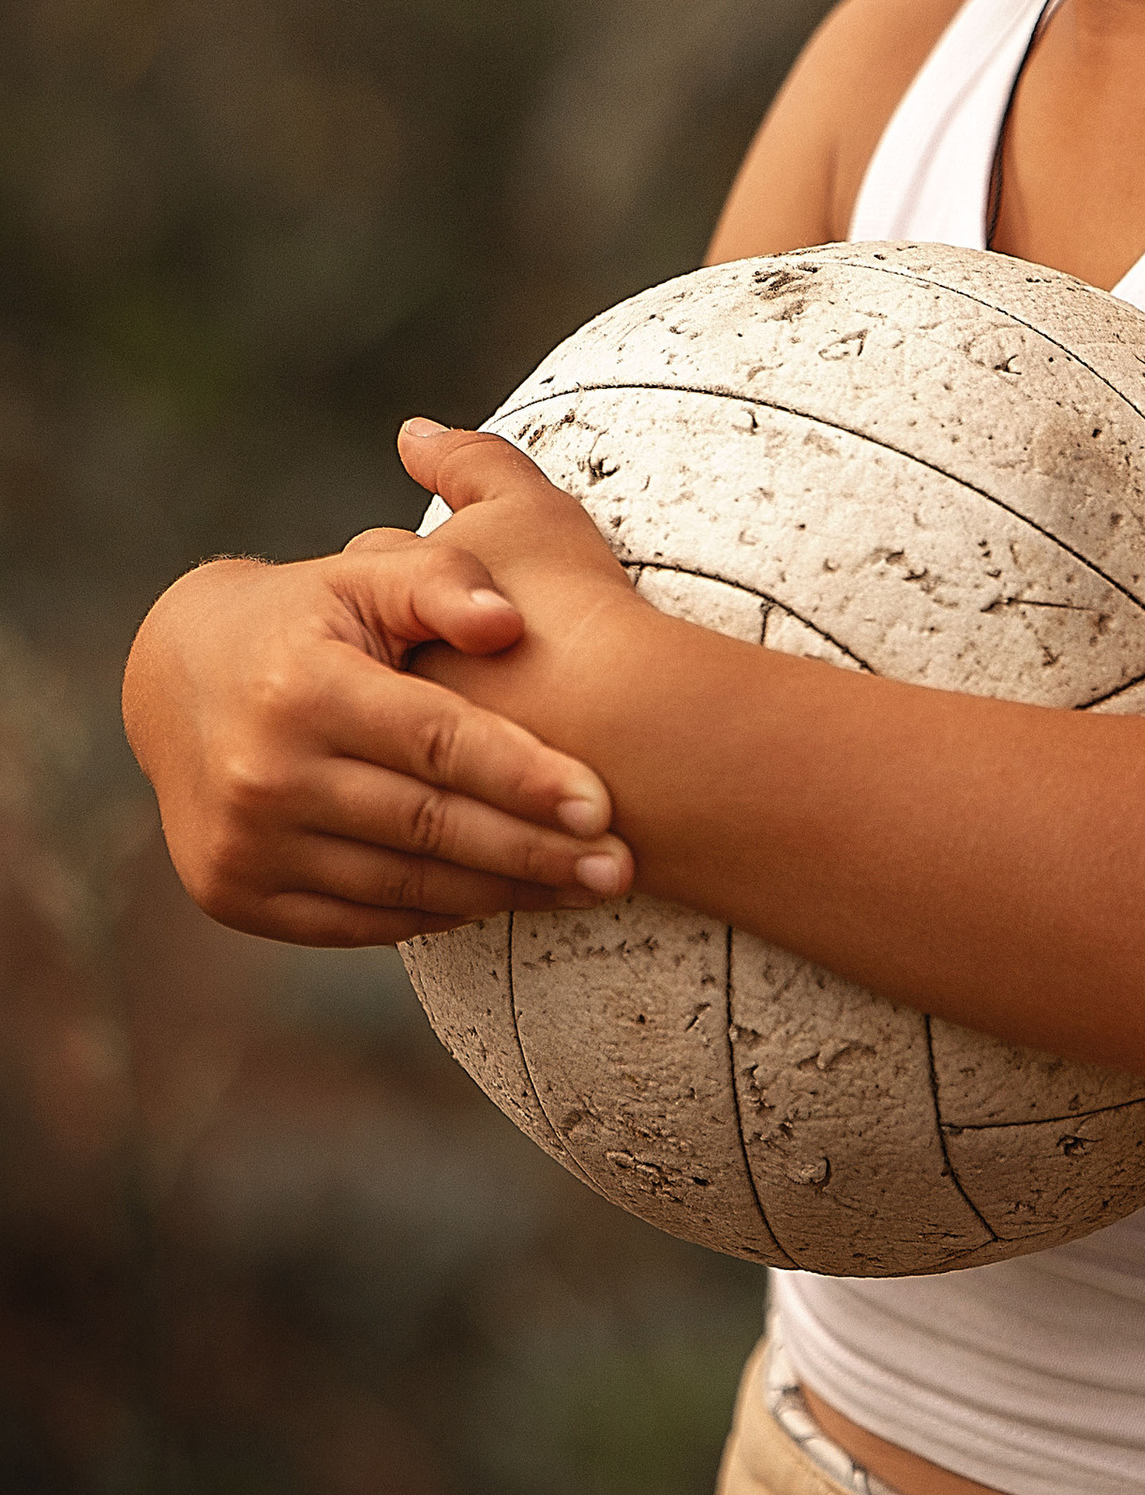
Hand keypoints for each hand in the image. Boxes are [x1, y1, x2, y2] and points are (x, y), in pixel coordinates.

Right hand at [123, 441, 638, 948]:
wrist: (175, 677)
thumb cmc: (302, 617)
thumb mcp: (360, 574)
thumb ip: (440, 582)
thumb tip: (508, 622)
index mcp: (301, 690)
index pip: (435, 743)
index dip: (524, 775)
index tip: (602, 806)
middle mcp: (261, 775)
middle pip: (429, 826)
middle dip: (535, 852)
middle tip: (619, 870)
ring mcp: (243, 845)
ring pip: (402, 886)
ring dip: (501, 893)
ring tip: (584, 890)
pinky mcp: (234, 894)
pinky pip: (359, 920)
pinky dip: (436, 915)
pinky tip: (501, 901)